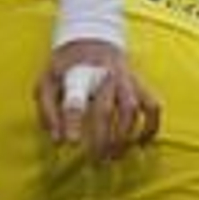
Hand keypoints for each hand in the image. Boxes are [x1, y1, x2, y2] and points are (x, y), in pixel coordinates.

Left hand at [36, 40, 160, 162]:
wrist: (92, 39)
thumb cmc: (66, 67)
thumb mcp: (46, 81)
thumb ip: (48, 110)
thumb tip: (57, 141)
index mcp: (78, 74)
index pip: (74, 98)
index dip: (71, 121)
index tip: (70, 143)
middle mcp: (105, 76)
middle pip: (106, 110)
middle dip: (102, 139)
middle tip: (96, 160)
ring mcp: (126, 80)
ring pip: (132, 110)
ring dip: (125, 137)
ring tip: (115, 156)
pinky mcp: (140, 84)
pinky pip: (152, 107)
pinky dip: (150, 128)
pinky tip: (140, 144)